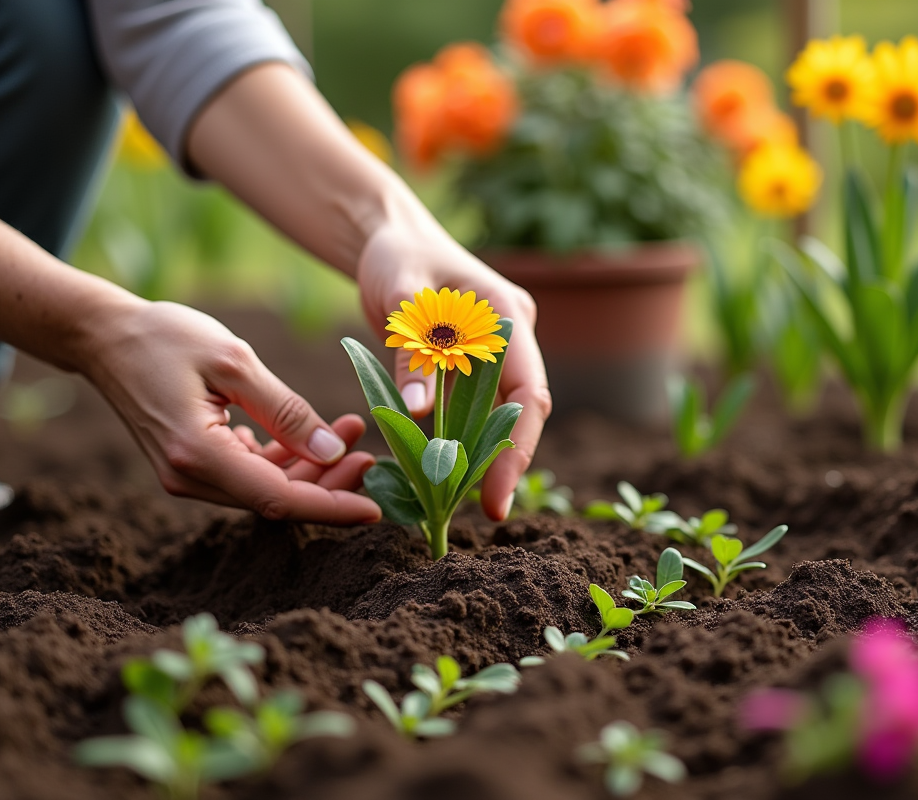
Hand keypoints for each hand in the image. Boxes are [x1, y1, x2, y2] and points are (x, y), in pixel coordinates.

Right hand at [82, 301, 380, 522]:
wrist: (106, 336)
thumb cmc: (167, 337)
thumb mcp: (235, 362)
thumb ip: (285, 411)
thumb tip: (332, 452)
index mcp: (197, 454)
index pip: (278, 499)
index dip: (331, 507)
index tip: (375, 509)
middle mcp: (189, 477)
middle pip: (276, 498)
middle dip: (329, 483)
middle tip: (369, 453)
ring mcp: (188, 474)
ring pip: (266, 488)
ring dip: (311, 467)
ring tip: (351, 431)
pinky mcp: (192, 463)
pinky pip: (249, 473)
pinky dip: (285, 459)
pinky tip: (311, 434)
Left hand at [357, 221, 552, 521]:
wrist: (386, 238)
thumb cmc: (394, 257)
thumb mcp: (399, 298)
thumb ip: (412, 354)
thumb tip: (421, 411)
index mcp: (507, 317)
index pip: (531, 393)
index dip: (519, 447)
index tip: (497, 495)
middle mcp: (511, 338)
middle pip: (523, 411)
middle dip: (507, 461)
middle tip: (486, 512)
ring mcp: (494, 353)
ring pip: (499, 414)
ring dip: (485, 455)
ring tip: (463, 501)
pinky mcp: (471, 365)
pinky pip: (473, 409)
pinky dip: (462, 440)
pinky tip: (445, 472)